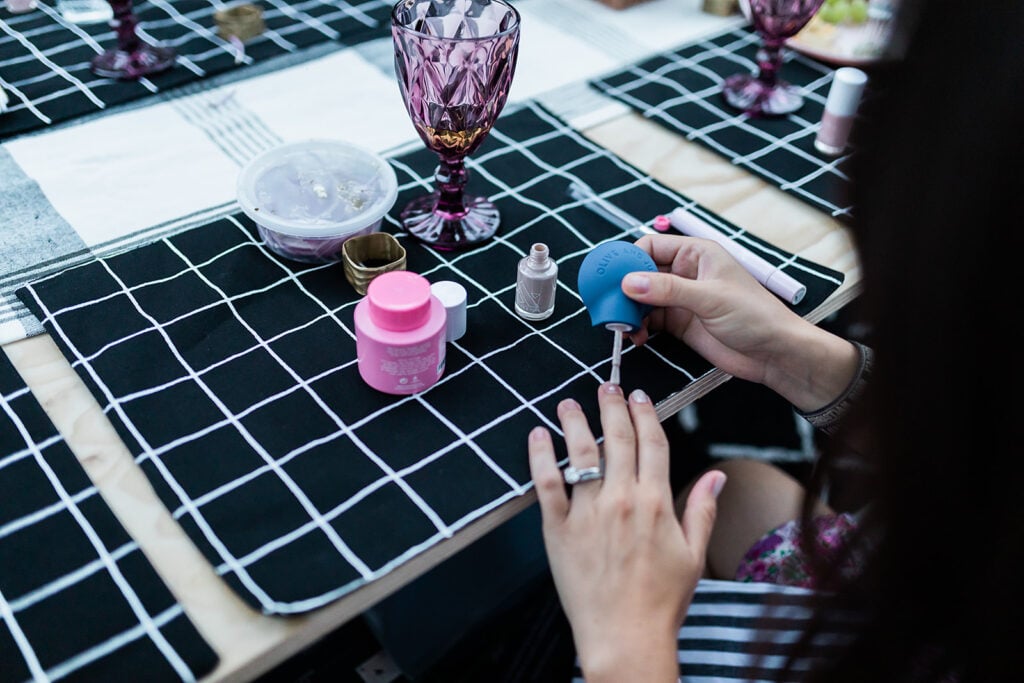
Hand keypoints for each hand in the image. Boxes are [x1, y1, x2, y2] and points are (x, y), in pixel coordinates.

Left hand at [529, 383, 724, 681]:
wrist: (626, 637)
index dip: (645, 414)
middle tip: (605, 385)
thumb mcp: (694, 554)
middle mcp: (622, 500)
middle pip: (616, 438)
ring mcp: (588, 513)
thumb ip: (703, 509)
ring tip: (568, 402)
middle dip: (611, 406)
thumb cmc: (662, 600)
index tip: (638, 396)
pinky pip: (546, 484)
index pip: (652, 443)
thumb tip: (718, 475)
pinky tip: (537, 435)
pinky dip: (540, 457)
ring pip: (580, 453)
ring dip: (574, 422)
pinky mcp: (559, 529)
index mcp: (656, 502)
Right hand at [622, 234, 858, 410]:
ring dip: (629, 311)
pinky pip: (649, 320)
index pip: (652, 246)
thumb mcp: (709, 297)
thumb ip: (668, 290)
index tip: (612, 278)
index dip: (630, 259)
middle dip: (624, 288)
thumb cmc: (754, 315)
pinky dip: (638, 327)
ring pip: (642, 298)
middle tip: (609, 304)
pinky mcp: (679, 323)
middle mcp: (685, 273)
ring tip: (621, 325)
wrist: (774, 353)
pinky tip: (635, 336)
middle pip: (642, 273)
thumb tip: (629, 282)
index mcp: (696, 254)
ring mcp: (681, 299)